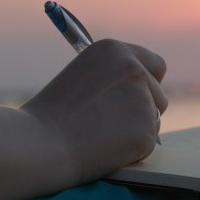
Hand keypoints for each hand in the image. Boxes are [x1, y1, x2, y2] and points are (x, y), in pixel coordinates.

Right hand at [21, 39, 166, 182]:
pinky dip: (132, 149)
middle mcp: (133, 68)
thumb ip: (112, 77)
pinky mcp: (146, 128)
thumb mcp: (82, 76)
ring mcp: (143, 98)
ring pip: (155, 119)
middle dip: (144, 110)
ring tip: (101, 134)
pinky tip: (105, 148)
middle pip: (159, 94)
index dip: (148, 83)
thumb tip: (139, 90)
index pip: (155, 65)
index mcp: (115, 50)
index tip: (139, 97)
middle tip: (112, 123)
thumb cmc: (52, 116)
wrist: (40, 144)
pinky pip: (148, 142)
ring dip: (137, 129)